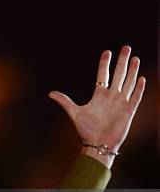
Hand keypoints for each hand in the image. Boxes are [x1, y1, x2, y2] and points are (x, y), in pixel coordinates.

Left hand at [49, 45, 145, 168]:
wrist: (98, 144)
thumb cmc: (86, 130)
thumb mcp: (74, 113)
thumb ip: (64, 101)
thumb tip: (50, 93)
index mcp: (99, 96)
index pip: (103, 75)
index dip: (105, 63)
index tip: (107, 52)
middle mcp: (111, 97)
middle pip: (119, 75)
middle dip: (122, 61)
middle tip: (126, 47)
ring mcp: (121, 103)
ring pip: (128, 83)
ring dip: (132, 71)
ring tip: (135, 58)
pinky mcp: (129, 111)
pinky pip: (135, 97)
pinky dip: (138, 88)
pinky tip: (141, 78)